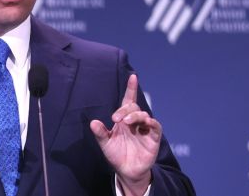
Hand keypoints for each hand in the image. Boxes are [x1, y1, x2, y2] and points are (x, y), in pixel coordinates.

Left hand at [90, 74, 161, 195]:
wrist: (126, 171)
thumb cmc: (116, 155)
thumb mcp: (106, 144)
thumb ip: (100, 133)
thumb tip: (93, 122)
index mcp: (124, 120)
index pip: (128, 101)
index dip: (131, 89)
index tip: (133, 77)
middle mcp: (135, 122)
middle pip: (133, 107)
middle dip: (125, 110)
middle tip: (116, 119)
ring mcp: (145, 129)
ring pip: (143, 115)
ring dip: (135, 116)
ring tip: (126, 122)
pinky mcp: (153, 138)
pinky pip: (155, 126)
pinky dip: (150, 122)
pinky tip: (144, 123)